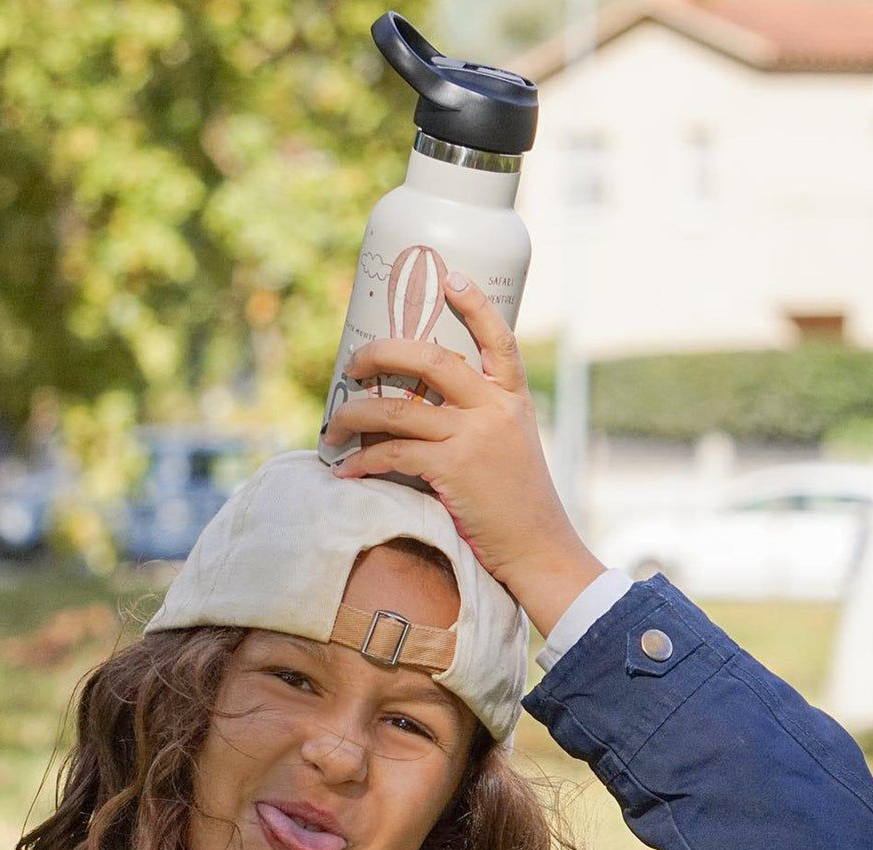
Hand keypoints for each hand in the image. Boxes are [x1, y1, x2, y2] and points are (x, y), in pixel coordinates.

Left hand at [321, 272, 604, 637]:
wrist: (539, 548)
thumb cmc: (520, 504)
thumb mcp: (514, 447)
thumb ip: (482, 420)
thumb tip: (423, 411)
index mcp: (513, 398)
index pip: (499, 337)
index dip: (474, 303)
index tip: (449, 277)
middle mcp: (494, 408)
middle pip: (430, 357)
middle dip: (380, 353)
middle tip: (352, 364)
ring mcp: (474, 436)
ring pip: (397, 407)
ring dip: (354, 414)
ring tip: (333, 427)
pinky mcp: (453, 469)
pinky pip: (392, 452)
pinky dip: (361, 461)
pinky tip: (345, 469)